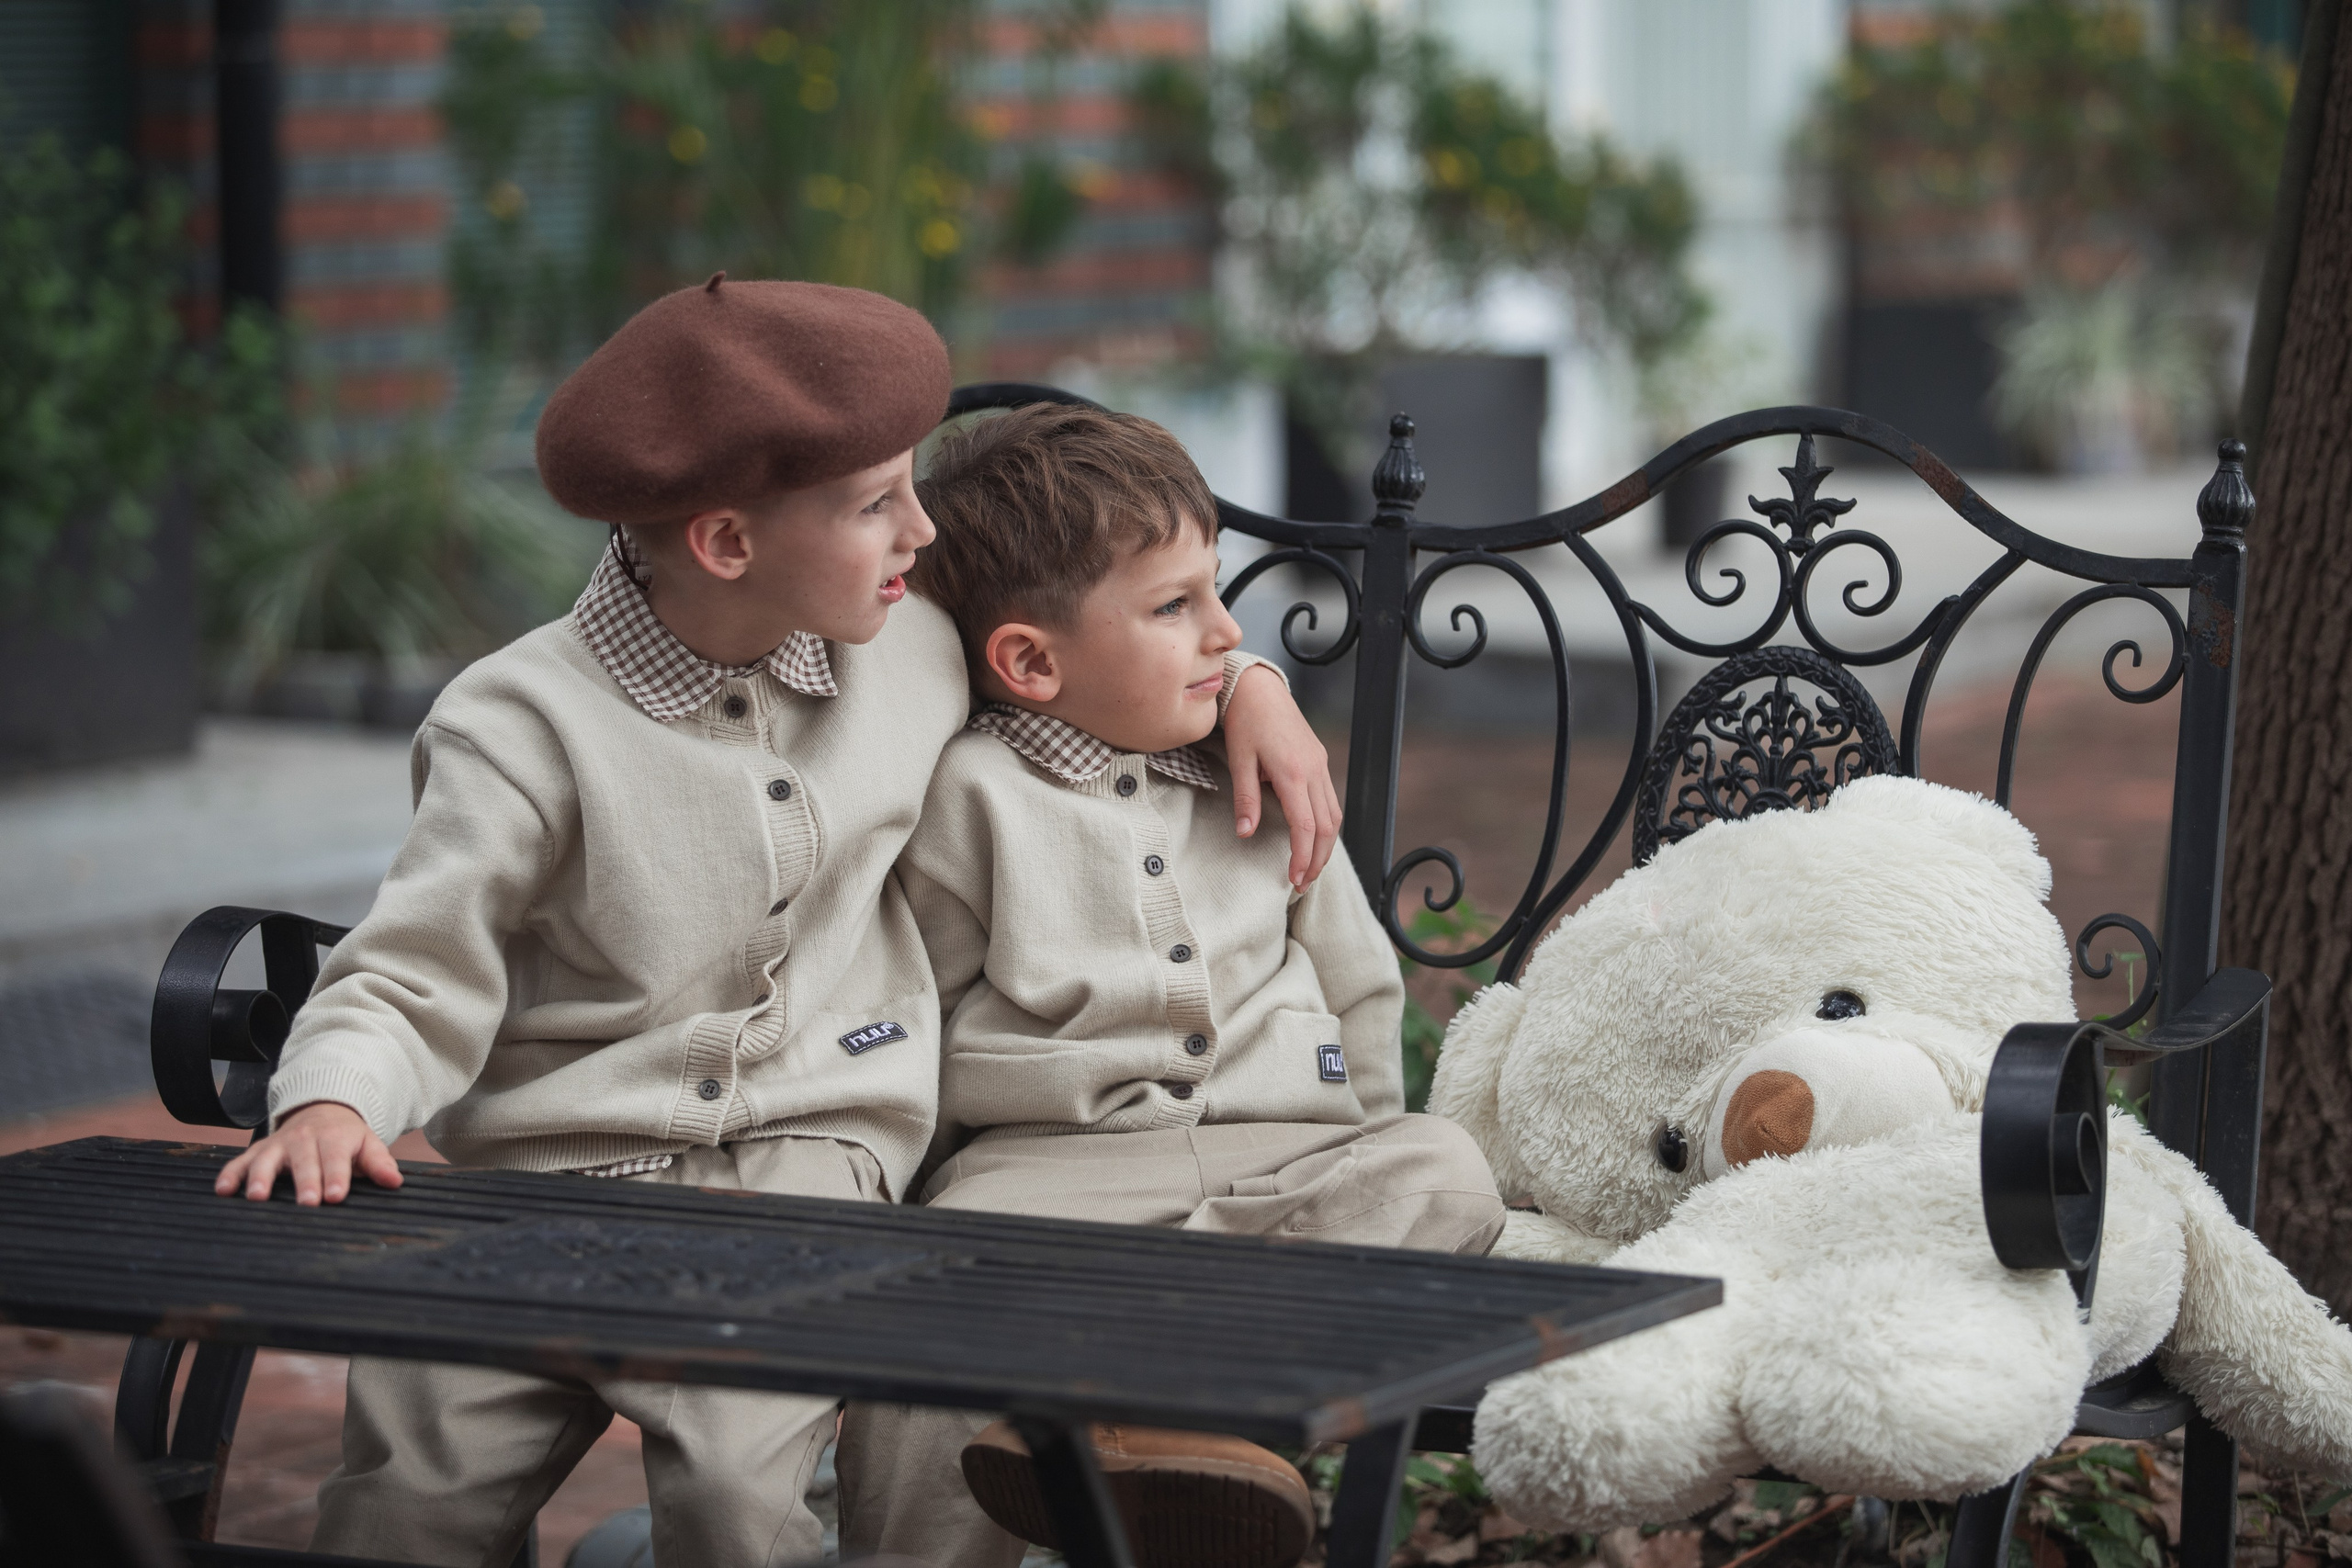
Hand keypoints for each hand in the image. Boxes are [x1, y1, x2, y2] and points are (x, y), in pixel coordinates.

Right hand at [214, 1102, 402, 1206]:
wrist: (323, 1109)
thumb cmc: (347, 1137)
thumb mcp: (368, 1144)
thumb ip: (379, 1163)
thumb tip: (395, 1181)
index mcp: (334, 1138)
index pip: (336, 1158)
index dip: (336, 1176)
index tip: (336, 1195)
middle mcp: (303, 1140)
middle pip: (304, 1162)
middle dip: (305, 1181)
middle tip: (306, 1203)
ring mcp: (278, 1145)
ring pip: (267, 1160)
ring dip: (261, 1178)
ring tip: (257, 1197)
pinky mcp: (258, 1151)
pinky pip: (240, 1162)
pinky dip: (230, 1174)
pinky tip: (223, 1191)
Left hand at [1222, 663, 1341, 886]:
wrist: (1258, 688)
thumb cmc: (1246, 721)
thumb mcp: (1239, 760)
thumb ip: (1245, 798)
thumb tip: (1246, 833)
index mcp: (1293, 772)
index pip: (1306, 827)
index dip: (1301, 857)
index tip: (1293, 879)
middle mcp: (1314, 771)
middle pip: (1327, 827)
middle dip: (1317, 860)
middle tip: (1302, 884)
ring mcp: (1320, 765)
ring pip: (1334, 815)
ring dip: (1324, 846)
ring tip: (1308, 868)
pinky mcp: (1319, 761)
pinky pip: (1330, 800)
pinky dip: (1326, 825)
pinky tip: (1312, 838)